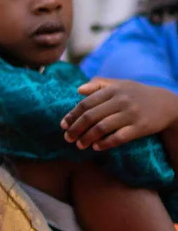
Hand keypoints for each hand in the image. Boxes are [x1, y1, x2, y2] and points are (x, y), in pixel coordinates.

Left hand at [61, 78, 177, 149]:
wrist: (168, 104)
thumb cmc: (137, 94)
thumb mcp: (120, 84)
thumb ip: (99, 84)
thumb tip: (78, 90)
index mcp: (113, 90)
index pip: (86, 103)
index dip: (72, 115)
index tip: (63, 125)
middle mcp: (121, 100)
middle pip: (91, 116)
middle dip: (76, 129)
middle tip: (67, 138)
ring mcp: (131, 114)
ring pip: (102, 128)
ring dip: (87, 138)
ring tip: (79, 145)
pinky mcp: (140, 127)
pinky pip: (119, 137)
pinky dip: (105, 143)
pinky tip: (96, 147)